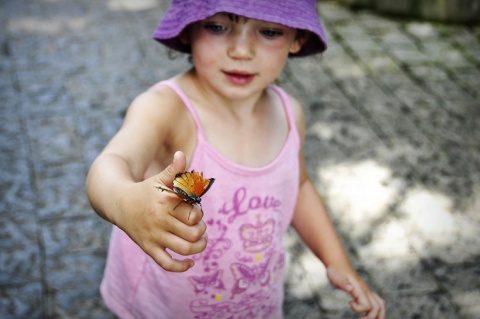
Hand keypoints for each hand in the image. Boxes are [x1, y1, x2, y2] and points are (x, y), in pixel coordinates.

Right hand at [116, 151, 207, 271]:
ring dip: (198, 248)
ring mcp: (153, 236)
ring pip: (184, 249)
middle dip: (201, 231)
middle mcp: (160, 220)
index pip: (194, 214)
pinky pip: (166, 264)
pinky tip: (190, 263)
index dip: (199, 214)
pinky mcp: (148, 248)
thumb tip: (181, 154)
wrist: (118, 202)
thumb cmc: (146, 189)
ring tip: (200, 242)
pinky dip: (181, 267)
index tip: (195, 211)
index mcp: (166, 203)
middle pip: (193, 233)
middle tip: (199, 227)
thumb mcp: (160, 178)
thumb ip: (174, 169)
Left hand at [327, 265, 385, 318]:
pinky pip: (376, 302)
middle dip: (372, 317)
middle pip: (378, 307)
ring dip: (378, 315)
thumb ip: (343, 283)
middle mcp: (366, 290)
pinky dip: (375, 310)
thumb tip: (350, 288)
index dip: (359, 309)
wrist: (338, 263)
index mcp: (360, 289)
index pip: (367, 305)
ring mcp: (367, 291)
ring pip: (380, 304)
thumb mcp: (336, 278)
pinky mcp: (365, 291)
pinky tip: (366, 313)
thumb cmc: (336, 271)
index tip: (350, 304)